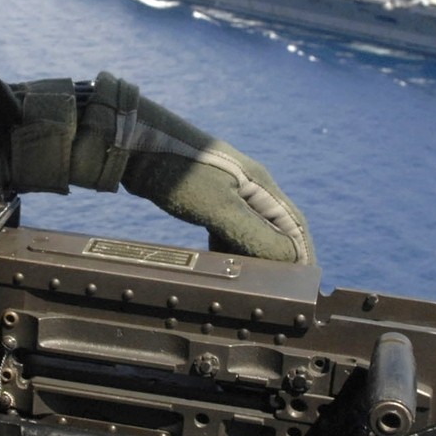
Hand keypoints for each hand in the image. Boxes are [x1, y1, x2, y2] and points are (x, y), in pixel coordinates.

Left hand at [11, 73, 313, 263]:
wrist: (133, 144)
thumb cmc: (178, 170)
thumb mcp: (217, 206)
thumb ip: (252, 233)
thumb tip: (286, 260)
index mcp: (261, 187)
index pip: (294, 227)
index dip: (302, 258)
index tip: (302, 287)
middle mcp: (250, 187)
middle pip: (275, 231)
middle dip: (276, 261)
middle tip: (270, 292)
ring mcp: (228, 191)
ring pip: (249, 230)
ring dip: (250, 256)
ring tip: (244, 283)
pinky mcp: (206, 196)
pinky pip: (227, 227)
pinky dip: (228, 247)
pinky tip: (217, 261)